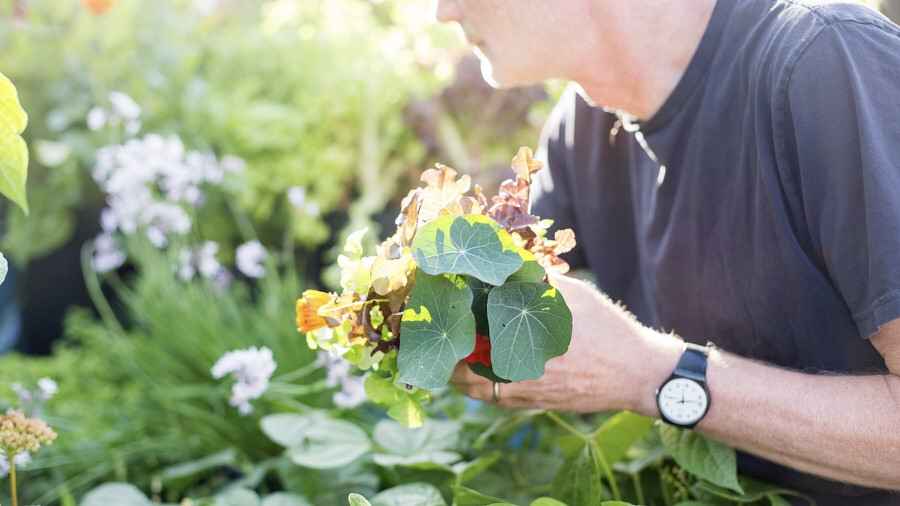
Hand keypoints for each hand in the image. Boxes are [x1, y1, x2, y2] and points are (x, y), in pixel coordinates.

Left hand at [451, 274, 681, 412]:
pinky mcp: (533, 404)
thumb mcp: (572, 295)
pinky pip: (492, 398)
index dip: (447, 324)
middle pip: (459, 368)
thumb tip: (505, 259)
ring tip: (451, 349)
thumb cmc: (606, 331)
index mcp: (521, 342)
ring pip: (471, 387)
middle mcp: (517, 373)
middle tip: (437, 333)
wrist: (637, 374)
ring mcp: (523, 393)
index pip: (465, 337)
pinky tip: (477, 367)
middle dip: (445, 350)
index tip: (439, 308)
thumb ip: (535, 279)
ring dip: (457, 370)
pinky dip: (478, 384)